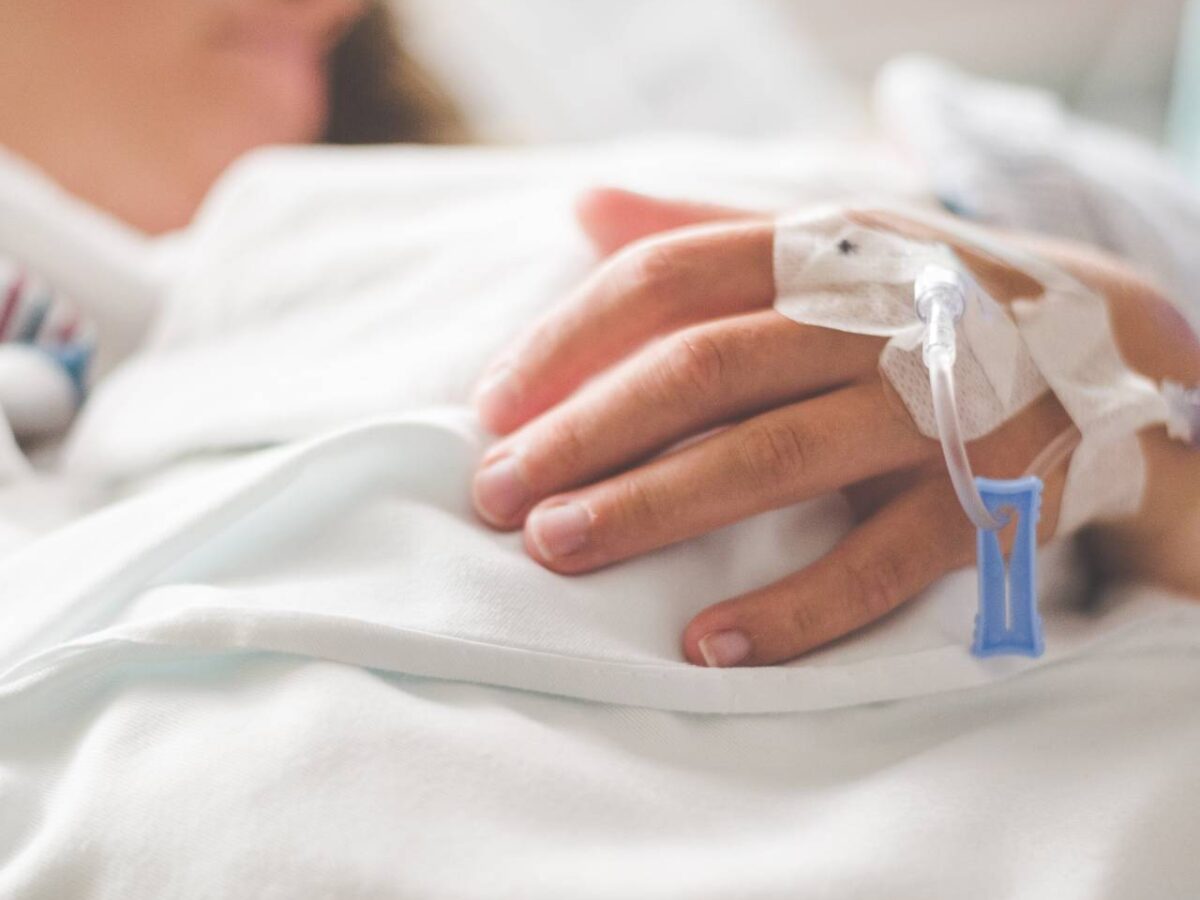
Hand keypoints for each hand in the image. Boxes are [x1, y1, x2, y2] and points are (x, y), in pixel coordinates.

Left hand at [471, 189, 1199, 666]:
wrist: (1110, 346)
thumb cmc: (924, 300)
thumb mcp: (829, 243)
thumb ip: (706, 228)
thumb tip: (582, 209)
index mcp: (822, 252)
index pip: (670, 277)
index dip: (569, 338)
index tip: (490, 404)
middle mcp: (872, 319)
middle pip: (704, 369)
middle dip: (585, 431)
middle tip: (495, 493)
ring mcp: (933, 408)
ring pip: (774, 456)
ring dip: (656, 507)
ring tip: (558, 548)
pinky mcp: (987, 496)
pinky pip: (881, 560)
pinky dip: (796, 606)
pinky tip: (709, 643)